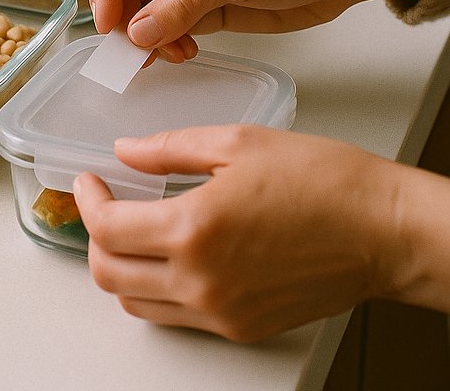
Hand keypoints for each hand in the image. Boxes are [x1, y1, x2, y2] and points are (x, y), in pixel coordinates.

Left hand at [72, 125, 411, 341]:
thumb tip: (126, 152)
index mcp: (195, 229)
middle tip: (102, 202)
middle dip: (93, 235)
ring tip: (131, 227)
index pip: (106, 229)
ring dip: (119, 265)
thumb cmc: (322, 181)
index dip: (86, 200)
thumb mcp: (236, 142)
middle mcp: (201, 281)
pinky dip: (155, 287)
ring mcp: (221, 312)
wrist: (384, 230)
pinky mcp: (241, 327)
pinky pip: (174, 316)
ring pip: (135, 302)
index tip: (89, 180)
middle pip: (108, 273)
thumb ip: (169, 149)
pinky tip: (168, 252)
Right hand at [88, 0, 420, 60]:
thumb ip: (184, 3)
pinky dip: (167, 45)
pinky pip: (170, 29)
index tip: (108, 23)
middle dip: (126, 19)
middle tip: (135, 51)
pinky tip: (183, 53)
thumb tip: (137, 33)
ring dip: (148, 38)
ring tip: (169, 55)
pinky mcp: (206, 9)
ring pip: (144, 13)